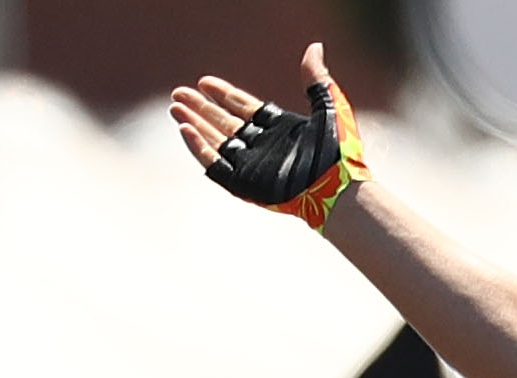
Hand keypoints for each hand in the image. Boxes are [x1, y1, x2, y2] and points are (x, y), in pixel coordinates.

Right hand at [172, 43, 366, 229]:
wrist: (341, 189)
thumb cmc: (339, 153)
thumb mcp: (328, 108)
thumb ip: (316, 80)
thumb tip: (315, 47)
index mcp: (279, 129)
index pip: (243, 108)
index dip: (223, 94)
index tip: (204, 82)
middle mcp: (263, 147)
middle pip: (224, 124)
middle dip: (201, 108)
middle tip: (179, 94)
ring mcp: (253, 167)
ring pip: (216, 142)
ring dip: (195, 124)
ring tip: (175, 108)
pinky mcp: (246, 185)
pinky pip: (216, 166)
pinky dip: (200, 148)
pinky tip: (185, 129)